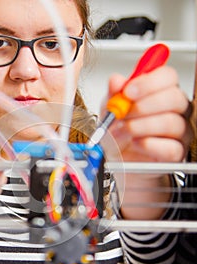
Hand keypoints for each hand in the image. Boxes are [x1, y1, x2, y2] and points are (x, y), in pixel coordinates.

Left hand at [101, 66, 192, 218]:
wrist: (119, 161)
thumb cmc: (118, 133)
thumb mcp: (109, 111)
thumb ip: (113, 95)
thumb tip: (116, 81)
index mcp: (161, 92)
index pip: (168, 76)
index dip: (148, 82)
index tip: (127, 92)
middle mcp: (175, 110)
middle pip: (174, 98)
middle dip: (143, 105)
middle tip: (123, 114)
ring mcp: (179, 132)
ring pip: (171, 122)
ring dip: (140, 126)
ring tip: (123, 130)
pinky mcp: (176, 154)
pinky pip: (170, 148)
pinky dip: (149, 145)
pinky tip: (136, 143)